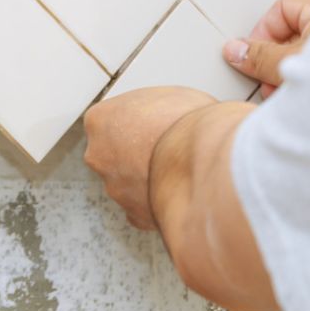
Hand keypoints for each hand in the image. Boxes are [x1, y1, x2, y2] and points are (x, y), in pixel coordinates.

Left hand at [83, 87, 215, 229]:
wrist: (211, 164)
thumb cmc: (189, 123)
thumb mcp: (168, 95)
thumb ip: (149, 109)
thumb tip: (159, 115)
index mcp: (100, 121)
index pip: (107, 121)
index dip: (135, 122)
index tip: (153, 123)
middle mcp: (98, 156)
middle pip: (112, 153)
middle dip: (135, 152)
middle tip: (165, 147)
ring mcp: (114, 188)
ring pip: (126, 182)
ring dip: (146, 177)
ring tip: (179, 170)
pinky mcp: (135, 215)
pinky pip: (141, 208)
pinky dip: (156, 203)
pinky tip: (176, 193)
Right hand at [222, 0, 309, 94]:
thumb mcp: (290, 64)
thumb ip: (261, 57)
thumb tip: (235, 51)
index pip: (283, 8)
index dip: (263, 30)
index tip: (254, 55)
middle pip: (294, 35)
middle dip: (275, 61)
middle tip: (268, 80)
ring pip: (308, 58)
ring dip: (291, 76)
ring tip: (287, 95)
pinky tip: (306, 101)